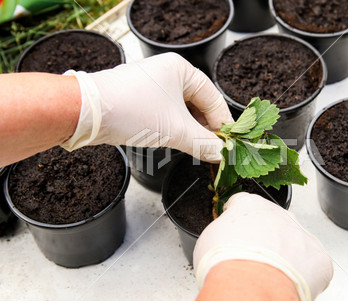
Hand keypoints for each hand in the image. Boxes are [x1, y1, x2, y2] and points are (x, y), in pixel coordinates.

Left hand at [61, 53, 232, 161]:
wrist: (86, 113)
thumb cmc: (132, 111)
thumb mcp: (175, 130)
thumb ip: (203, 144)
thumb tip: (222, 155)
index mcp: (181, 70)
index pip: (213, 98)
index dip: (222, 123)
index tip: (228, 143)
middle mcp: (168, 73)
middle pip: (198, 104)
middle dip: (205, 128)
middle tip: (213, 149)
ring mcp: (152, 85)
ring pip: (182, 111)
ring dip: (190, 130)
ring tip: (196, 148)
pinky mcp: (140, 99)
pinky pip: (166, 114)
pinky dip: (174, 128)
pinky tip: (177, 143)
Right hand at [193, 192, 333, 299]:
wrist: (249, 286)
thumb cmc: (226, 264)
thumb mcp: (208, 238)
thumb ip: (222, 231)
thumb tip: (222, 240)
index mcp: (250, 205)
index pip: (244, 205)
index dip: (238, 222)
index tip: (235, 235)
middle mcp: (279, 214)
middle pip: (273, 224)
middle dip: (265, 240)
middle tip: (253, 261)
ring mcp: (301, 234)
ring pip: (295, 243)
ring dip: (286, 256)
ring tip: (270, 277)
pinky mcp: (319, 258)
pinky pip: (313, 265)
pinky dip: (304, 275)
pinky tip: (289, 283)